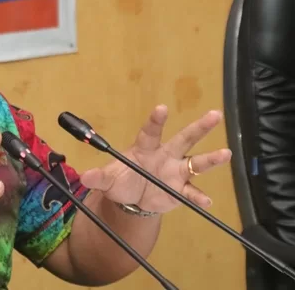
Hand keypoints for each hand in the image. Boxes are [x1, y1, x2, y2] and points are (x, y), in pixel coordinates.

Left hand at [80, 105, 231, 213]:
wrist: (132, 200)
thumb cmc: (121, 180)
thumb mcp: (108, 179)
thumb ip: (98, 177)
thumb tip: (85, 176)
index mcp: (146, 147)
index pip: (151, 131)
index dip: (156, 120)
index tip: (161, 108)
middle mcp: (165, 155)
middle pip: (184, 138)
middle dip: (200, 127)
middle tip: (215, 115)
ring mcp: (175, 171)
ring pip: (196, 162)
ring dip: (210, 159)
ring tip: (225, 154)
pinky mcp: (181, 190)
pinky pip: (192, 192)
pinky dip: (199, 196)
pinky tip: (206, 200)